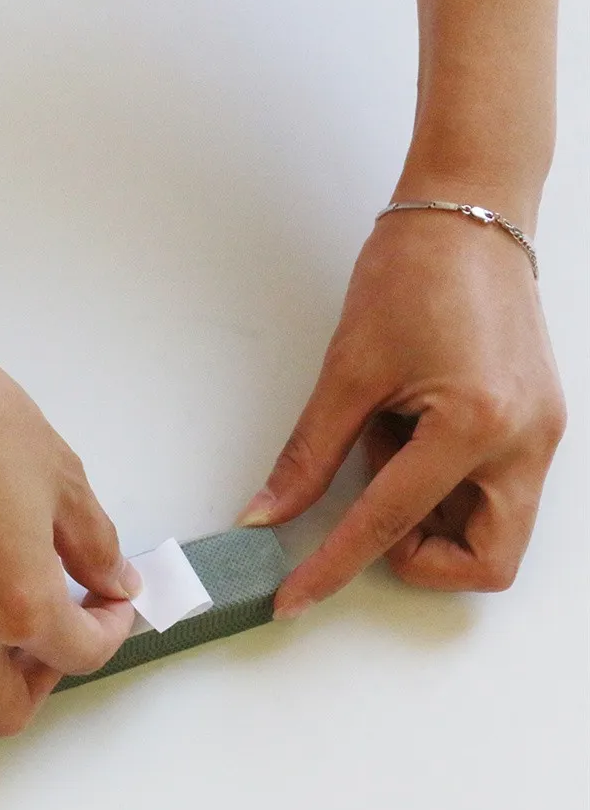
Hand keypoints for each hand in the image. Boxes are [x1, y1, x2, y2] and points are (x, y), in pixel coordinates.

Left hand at [238, 210, 565, 617]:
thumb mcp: (349, 372)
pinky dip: (448, 489)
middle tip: (370, 513)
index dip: (332, 569)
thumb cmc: (414, 271)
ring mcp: (540, 435)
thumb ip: (309, 456)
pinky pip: (498, 492)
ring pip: (496, 533)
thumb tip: (269, 515)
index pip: (389, 528)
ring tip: (392, 453)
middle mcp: (525, 442)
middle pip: (483, 562)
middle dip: (418, 558)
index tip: (294, 598)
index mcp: (476, 426)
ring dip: (434, 521)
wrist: (470, 211)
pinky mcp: (538, 424)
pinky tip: (414, 439)